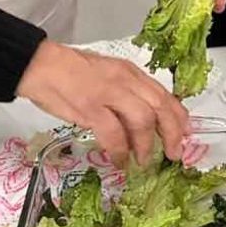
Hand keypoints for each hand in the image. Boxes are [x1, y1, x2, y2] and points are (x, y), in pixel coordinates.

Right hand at [17, 41, 188, 164]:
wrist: (40, 65)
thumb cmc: (71, 72)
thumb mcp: (107, 76)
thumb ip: (126, 94)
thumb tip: (143, 122)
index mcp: (130, 72)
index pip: (163, 94)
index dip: (178, 116)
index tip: (185, 133)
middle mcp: (125, 80)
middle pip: (160, 107)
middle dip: (171, 133)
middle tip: (173, 153)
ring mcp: (108, 93)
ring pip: (142, 120)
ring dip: (146, 145)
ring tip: (142, 161)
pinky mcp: (90, 107)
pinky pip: (114, 133)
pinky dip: (120, 151)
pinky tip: (119, 161)